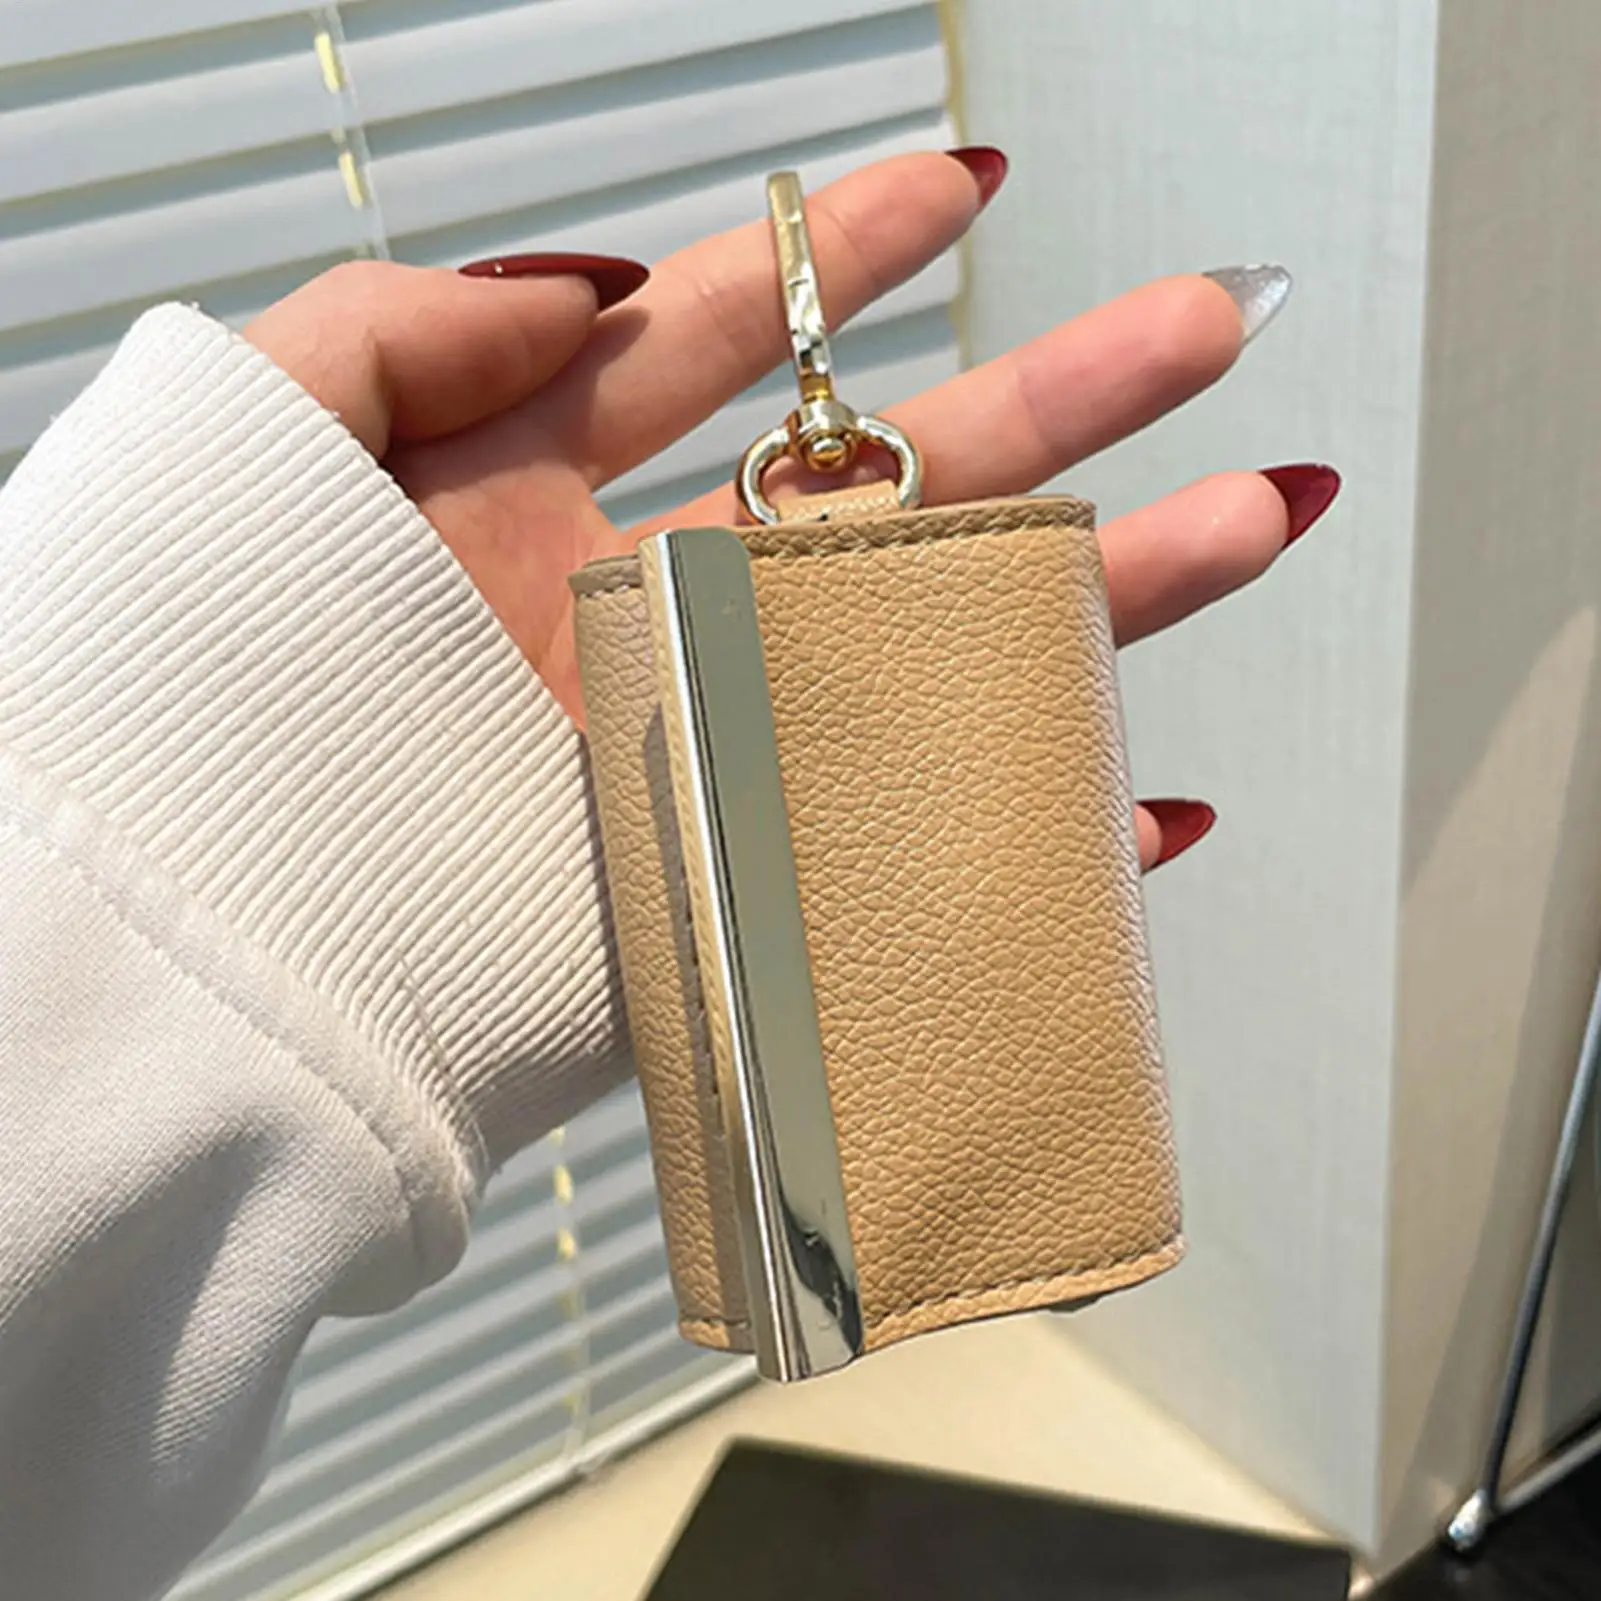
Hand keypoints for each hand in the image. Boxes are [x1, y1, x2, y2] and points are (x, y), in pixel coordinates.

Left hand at [245, 150, 1333, 870]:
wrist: (214, 933)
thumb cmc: (211, 680)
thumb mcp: (275, 432)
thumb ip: (409, 322)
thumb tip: (580, 285)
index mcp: (531, 498)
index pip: (717, 350)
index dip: (842, 264)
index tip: (960, 190)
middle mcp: (641, 613)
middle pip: (884, 489)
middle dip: (1053, 403)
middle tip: (1198, 330)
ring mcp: (704, 746)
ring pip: (938, 653)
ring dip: (1103, 592)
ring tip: (1254, 514)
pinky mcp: (734, 880)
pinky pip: (911, 851)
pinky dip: (1028, 833)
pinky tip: (1139, 801)